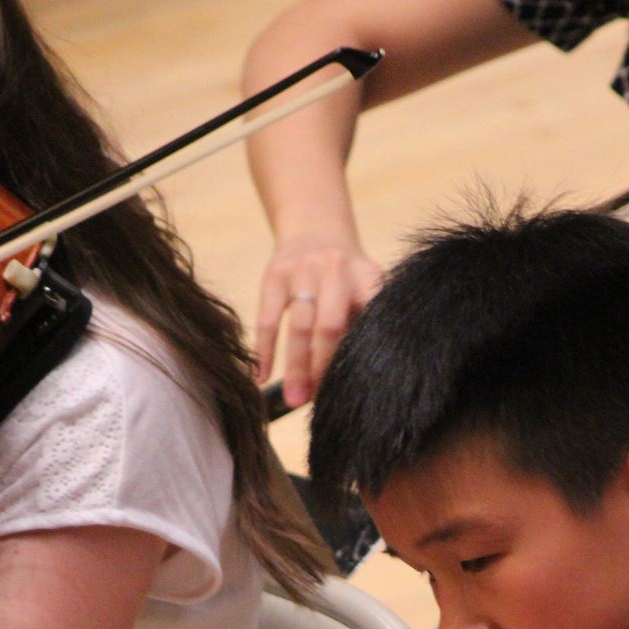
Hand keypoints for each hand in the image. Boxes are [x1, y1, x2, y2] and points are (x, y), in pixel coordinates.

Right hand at [255, 236, 381, 404]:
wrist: (314, 227)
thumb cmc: (344, 277)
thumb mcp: (363, 290)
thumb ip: (360, 326)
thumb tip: (355, 383)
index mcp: (367, 278)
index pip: (364, 322)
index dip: (355, 358)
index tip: (351, 390)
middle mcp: (336, 269)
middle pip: (329, 326)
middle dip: (321, 367)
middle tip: (315, 402)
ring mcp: (304, 269)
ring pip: (298, 326)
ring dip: (295, 366)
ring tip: (293, 399)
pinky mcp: (275, 273)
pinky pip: (267, 317)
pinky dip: (263, 349)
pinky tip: (261, 376)